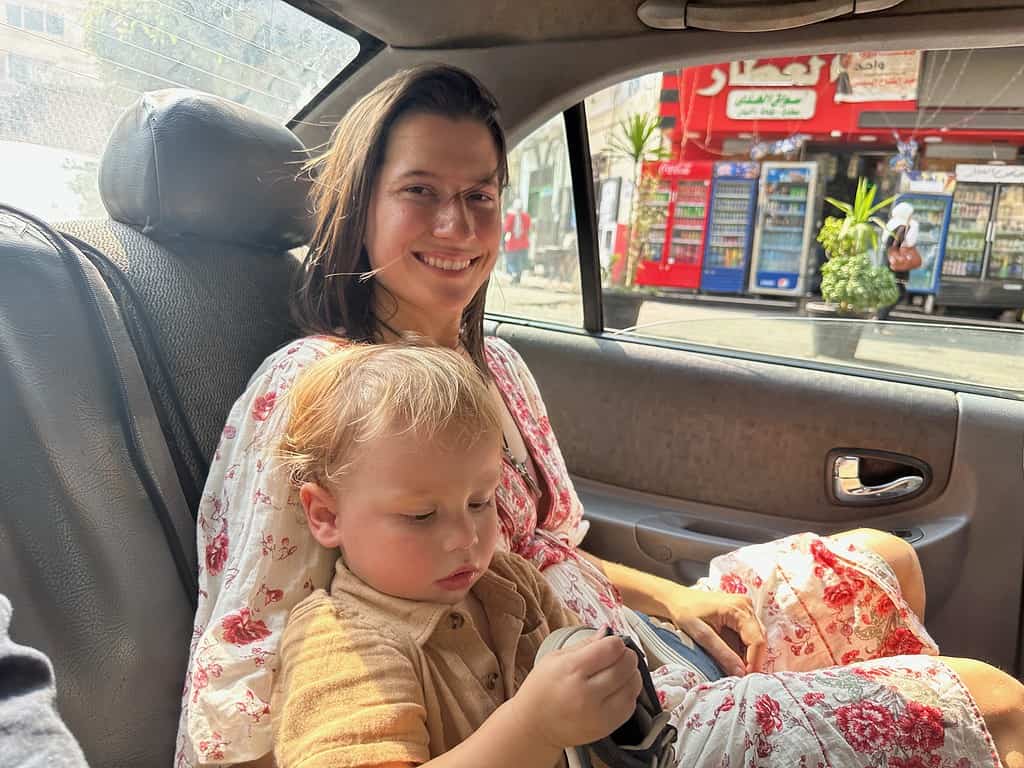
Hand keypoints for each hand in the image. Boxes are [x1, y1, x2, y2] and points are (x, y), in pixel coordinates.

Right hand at [514, 631, 641, 748]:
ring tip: (620, 671)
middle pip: (626, 665)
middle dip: (626, 655)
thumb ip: (584, 644)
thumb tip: (607, 630)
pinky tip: (618, 688)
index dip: (615, 642)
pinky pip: (630, 704)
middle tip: (618, 655)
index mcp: (571, 669)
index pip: (611, 648)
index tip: (611, 643)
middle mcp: (587, 692)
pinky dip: (629, 692)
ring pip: (633, 684)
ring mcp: (598, 712)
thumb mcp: (554, 658)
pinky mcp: (606, 727)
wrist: (534, 727)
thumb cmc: (541, 690)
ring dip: (631, 673)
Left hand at [662, 587, 766, 676]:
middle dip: (753, 660)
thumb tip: (741, 673)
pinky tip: (733, 656)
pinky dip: (743, 647)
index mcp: (738, 608)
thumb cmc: (684, 612)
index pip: (757, 640)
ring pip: (756, 638)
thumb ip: (722, 653)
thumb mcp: (702, 634)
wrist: (675, 599)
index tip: (745, 678)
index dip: (754, 661)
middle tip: (741, 676)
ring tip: (737, 668)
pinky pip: (749, 634)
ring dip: (749, 655)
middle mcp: (746, 606)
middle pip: (759, 639)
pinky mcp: (741, 613)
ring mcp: (745, 608)